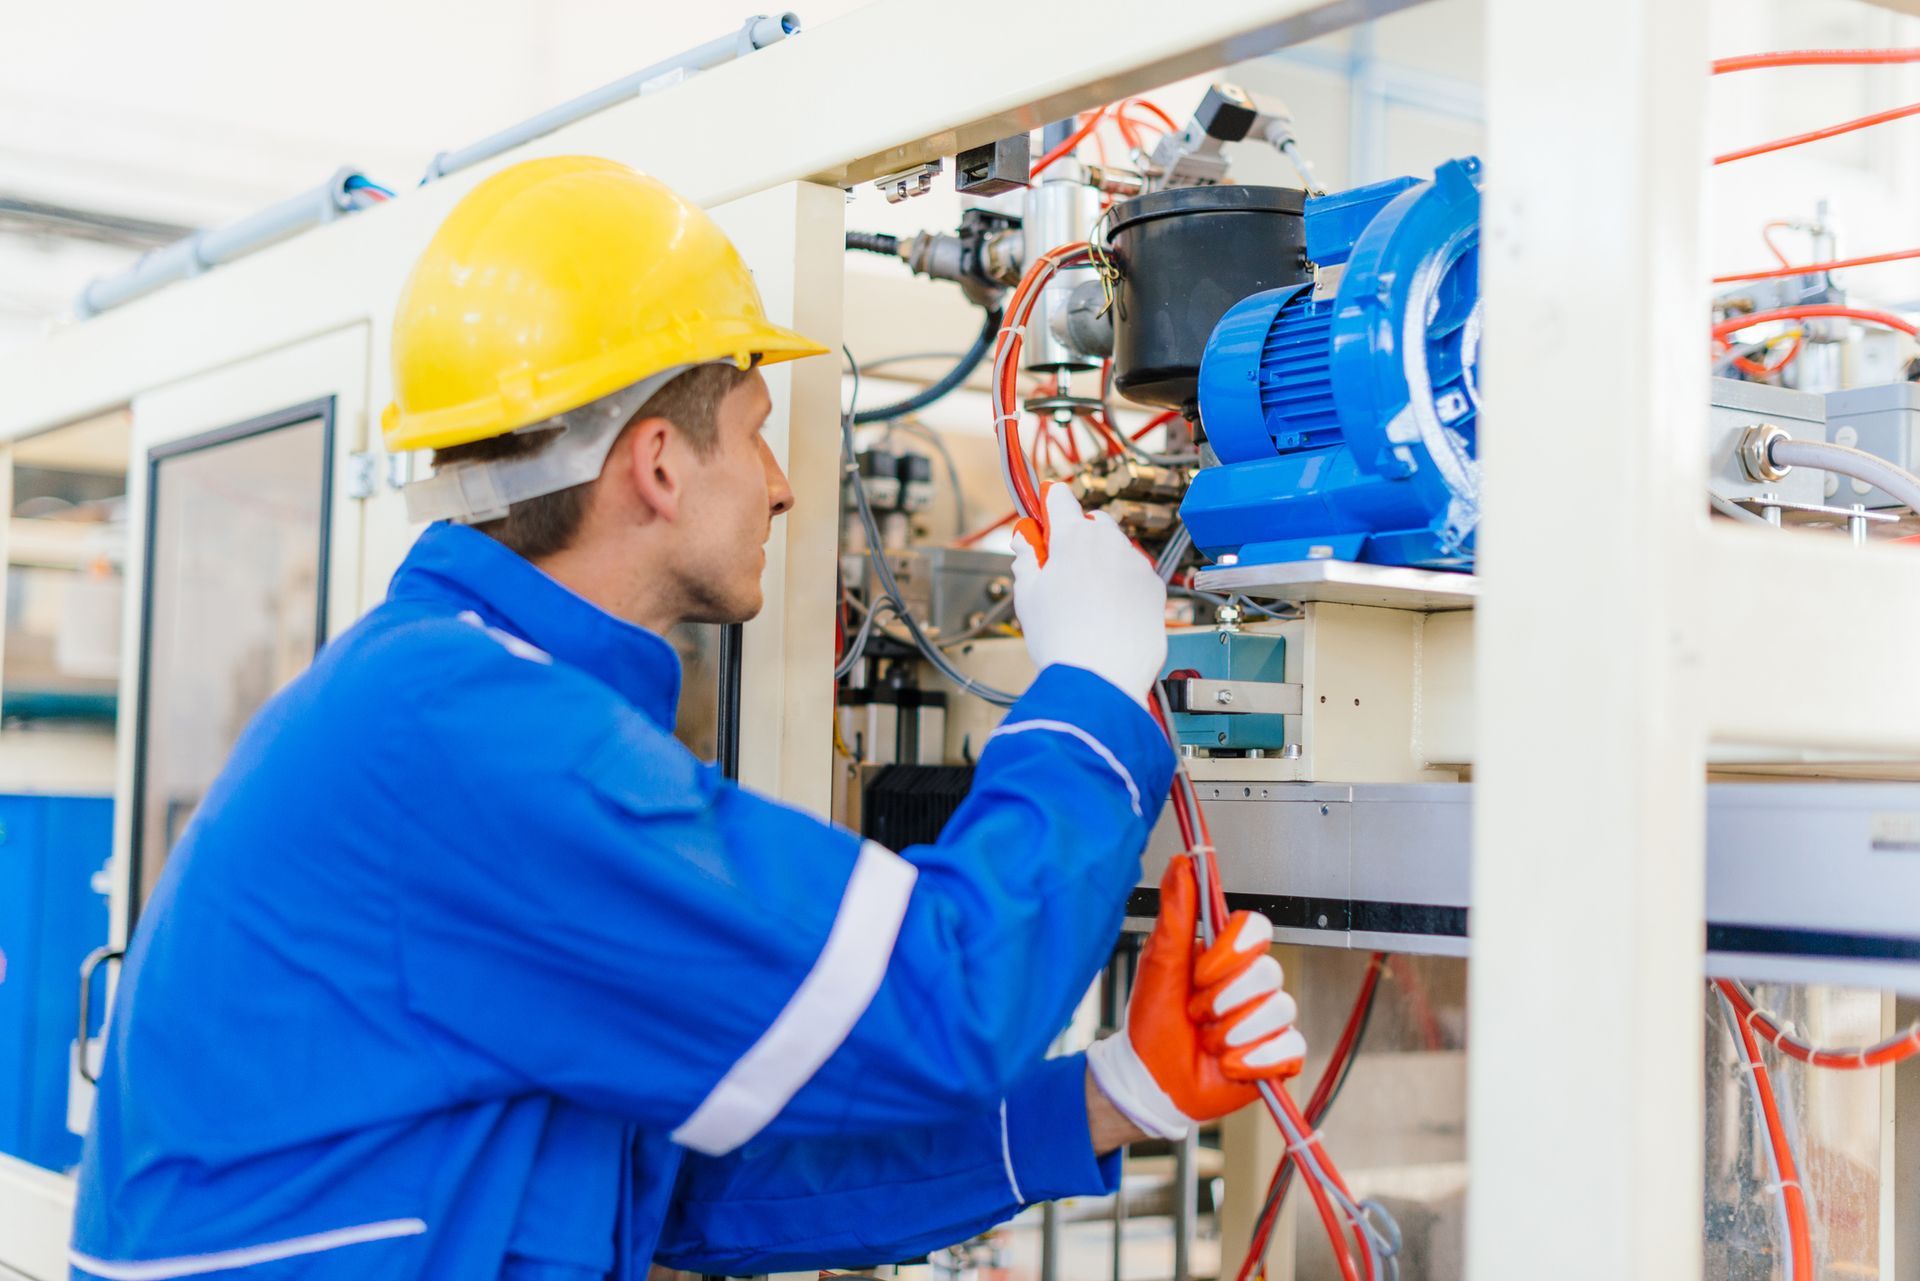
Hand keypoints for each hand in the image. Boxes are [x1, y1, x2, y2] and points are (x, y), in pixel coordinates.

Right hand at [1010, 483, 1167, 705]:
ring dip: (1102, 561)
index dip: (1048, 505)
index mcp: (1073, 537)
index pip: (1059, 498)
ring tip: (1086, 599)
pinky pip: (1135, 575)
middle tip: (1061, 567)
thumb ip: (1026, 559)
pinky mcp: (1155, 588)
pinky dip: (1123, 584)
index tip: (1044, 513)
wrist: (1101, 678)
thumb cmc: (1062, 640)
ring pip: (1117, 549)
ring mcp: (1136, 565)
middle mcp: (1110, 543)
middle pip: (1092, 521)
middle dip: (1078, 536)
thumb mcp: (1027, 595)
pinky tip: (1109, 612)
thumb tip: (1026, 542)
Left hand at [1087, 857, 1305, 1138]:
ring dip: (1230, 1033)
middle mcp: (1254, 984)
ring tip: (1208, 1042)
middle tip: (1196, 1013)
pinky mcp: (1280, 1057)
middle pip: (1269, 972)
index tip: (1201, 972)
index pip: (1258, 928)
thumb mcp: (1160, 961)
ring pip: (1279, 1012)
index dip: (1234, 952)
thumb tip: (1181, 862)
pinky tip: (1228, 1066)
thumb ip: (1176, 911)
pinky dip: (1250, 1061)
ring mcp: (1270, 1021)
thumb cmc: (1152, 1022)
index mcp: (1228, 956)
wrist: (1151, 1082)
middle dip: (1223, 1000)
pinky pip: (1288, 1049)